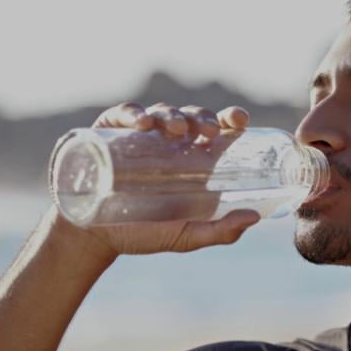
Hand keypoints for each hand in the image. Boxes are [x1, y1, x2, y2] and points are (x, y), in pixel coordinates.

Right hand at [49, 101, 259, 259]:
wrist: (95, 238)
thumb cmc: (144, 235)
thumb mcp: (186, 236)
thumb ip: (220, 231)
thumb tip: (254, 218)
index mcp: (194, 162)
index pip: (217, 131)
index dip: (230, 119)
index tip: (239, 119)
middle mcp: (170, 145)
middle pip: (192, 118)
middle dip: (203, 117)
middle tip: (208, 130)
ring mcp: (140, 136)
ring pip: (162, 112)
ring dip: (172, 115)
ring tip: (177, 129)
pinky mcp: (111, 133)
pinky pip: (124, 115)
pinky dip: (134, 113)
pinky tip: (143, 123)